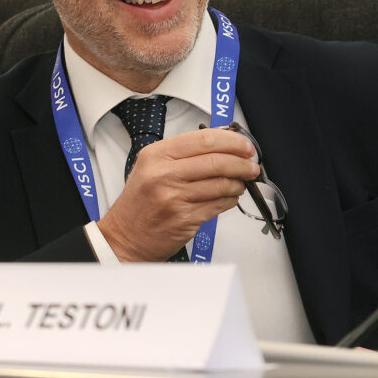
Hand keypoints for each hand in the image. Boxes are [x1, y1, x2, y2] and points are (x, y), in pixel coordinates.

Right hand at [96, 128, 259, 262]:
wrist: (125, 237)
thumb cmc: (140, 202)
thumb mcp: (152, 167)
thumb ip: (184, 152)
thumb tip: (223, 140)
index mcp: (156, 155)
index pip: (203, 139)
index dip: (231, 141)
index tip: (245, 145)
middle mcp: (164, 174)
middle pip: (217, 161)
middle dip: (242, 163)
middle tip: (251, 165)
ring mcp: (175, 198)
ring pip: (222, 184)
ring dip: (239, 183)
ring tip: (241, 182)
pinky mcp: (186, 219)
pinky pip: (220, 204)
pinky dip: (231, 199)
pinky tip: (230, 197)